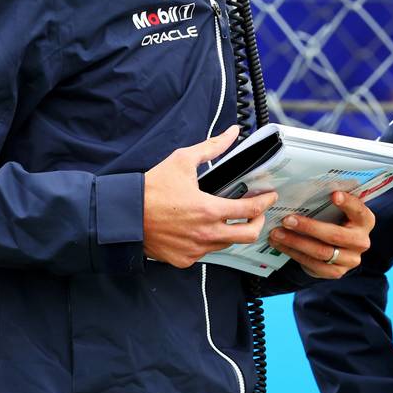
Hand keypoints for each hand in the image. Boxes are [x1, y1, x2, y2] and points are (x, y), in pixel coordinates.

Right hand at [143, 125, 274, 267]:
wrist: (123, 214)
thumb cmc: (151, 188)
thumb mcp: (182, 160)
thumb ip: (211, 147)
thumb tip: (232, 132)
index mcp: (208, 210)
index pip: (249, 211)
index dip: (265, 203)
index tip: (269, 197)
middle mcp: (205, 234)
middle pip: (247, 236)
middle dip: (257, 223)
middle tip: (256, 213)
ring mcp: (194, 250)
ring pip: (225, 244)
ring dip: (231, 231)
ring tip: (228, 218)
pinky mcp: (183, 260)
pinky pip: (204, 252)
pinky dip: (208, 241)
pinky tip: (201, 229)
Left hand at [267, 189, 374, 278]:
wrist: (339, 249)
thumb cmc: (336, 221)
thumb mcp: (340, 211)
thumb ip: (332, 201)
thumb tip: (308, 186)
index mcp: (365, 221)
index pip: (359, 210)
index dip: (348, 203)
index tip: (333, 195)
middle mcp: (361, 241)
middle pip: (335, 235)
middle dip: (308, 227)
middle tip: (287, 220)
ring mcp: (350, 260)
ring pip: (321, 252)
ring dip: (295, 242)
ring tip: (277, 233)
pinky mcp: (336, 272)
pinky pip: (312, 264)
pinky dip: (294, 253)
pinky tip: (281, 245)